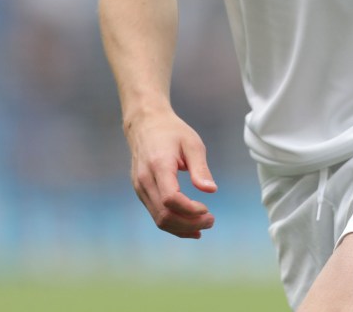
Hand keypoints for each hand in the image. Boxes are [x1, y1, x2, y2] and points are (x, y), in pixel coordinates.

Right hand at [126, 109, 217, 238]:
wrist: (146, 124)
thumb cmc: (172, 131)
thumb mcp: (192, 143)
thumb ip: (200, 168)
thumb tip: (211, 190)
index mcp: (159, 165)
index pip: (170, 199)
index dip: (190, 210)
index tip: (207, 208)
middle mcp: (145, 180)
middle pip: (164, 215)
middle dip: (189, 224)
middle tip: (211, 221)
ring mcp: (140, 188)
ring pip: (158, 219)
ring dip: (182, 228)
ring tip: (203, 225)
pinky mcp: (141, 192)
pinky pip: (156, 214)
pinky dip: (173, 223)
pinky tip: (189, 225)